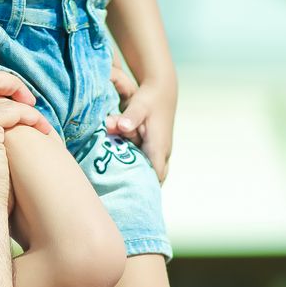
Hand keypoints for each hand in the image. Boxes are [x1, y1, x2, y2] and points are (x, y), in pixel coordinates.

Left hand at [106, 54, 175, 183]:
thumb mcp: (138, 106)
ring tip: (125, 188)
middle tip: (125, 196)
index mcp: (158, 147)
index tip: (130, 197)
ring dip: (141, 178)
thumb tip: (122, 127)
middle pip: (156, 179)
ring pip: (154, 172)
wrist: (161, 89)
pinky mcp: (157, 147)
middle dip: (143, 188)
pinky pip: (151, 165)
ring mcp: (162, 151)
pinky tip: (126, 174)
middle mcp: (163, 152)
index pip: (155, 176)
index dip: (145, 188)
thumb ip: (129, 117)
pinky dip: (141, 170)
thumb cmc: (149, 98)